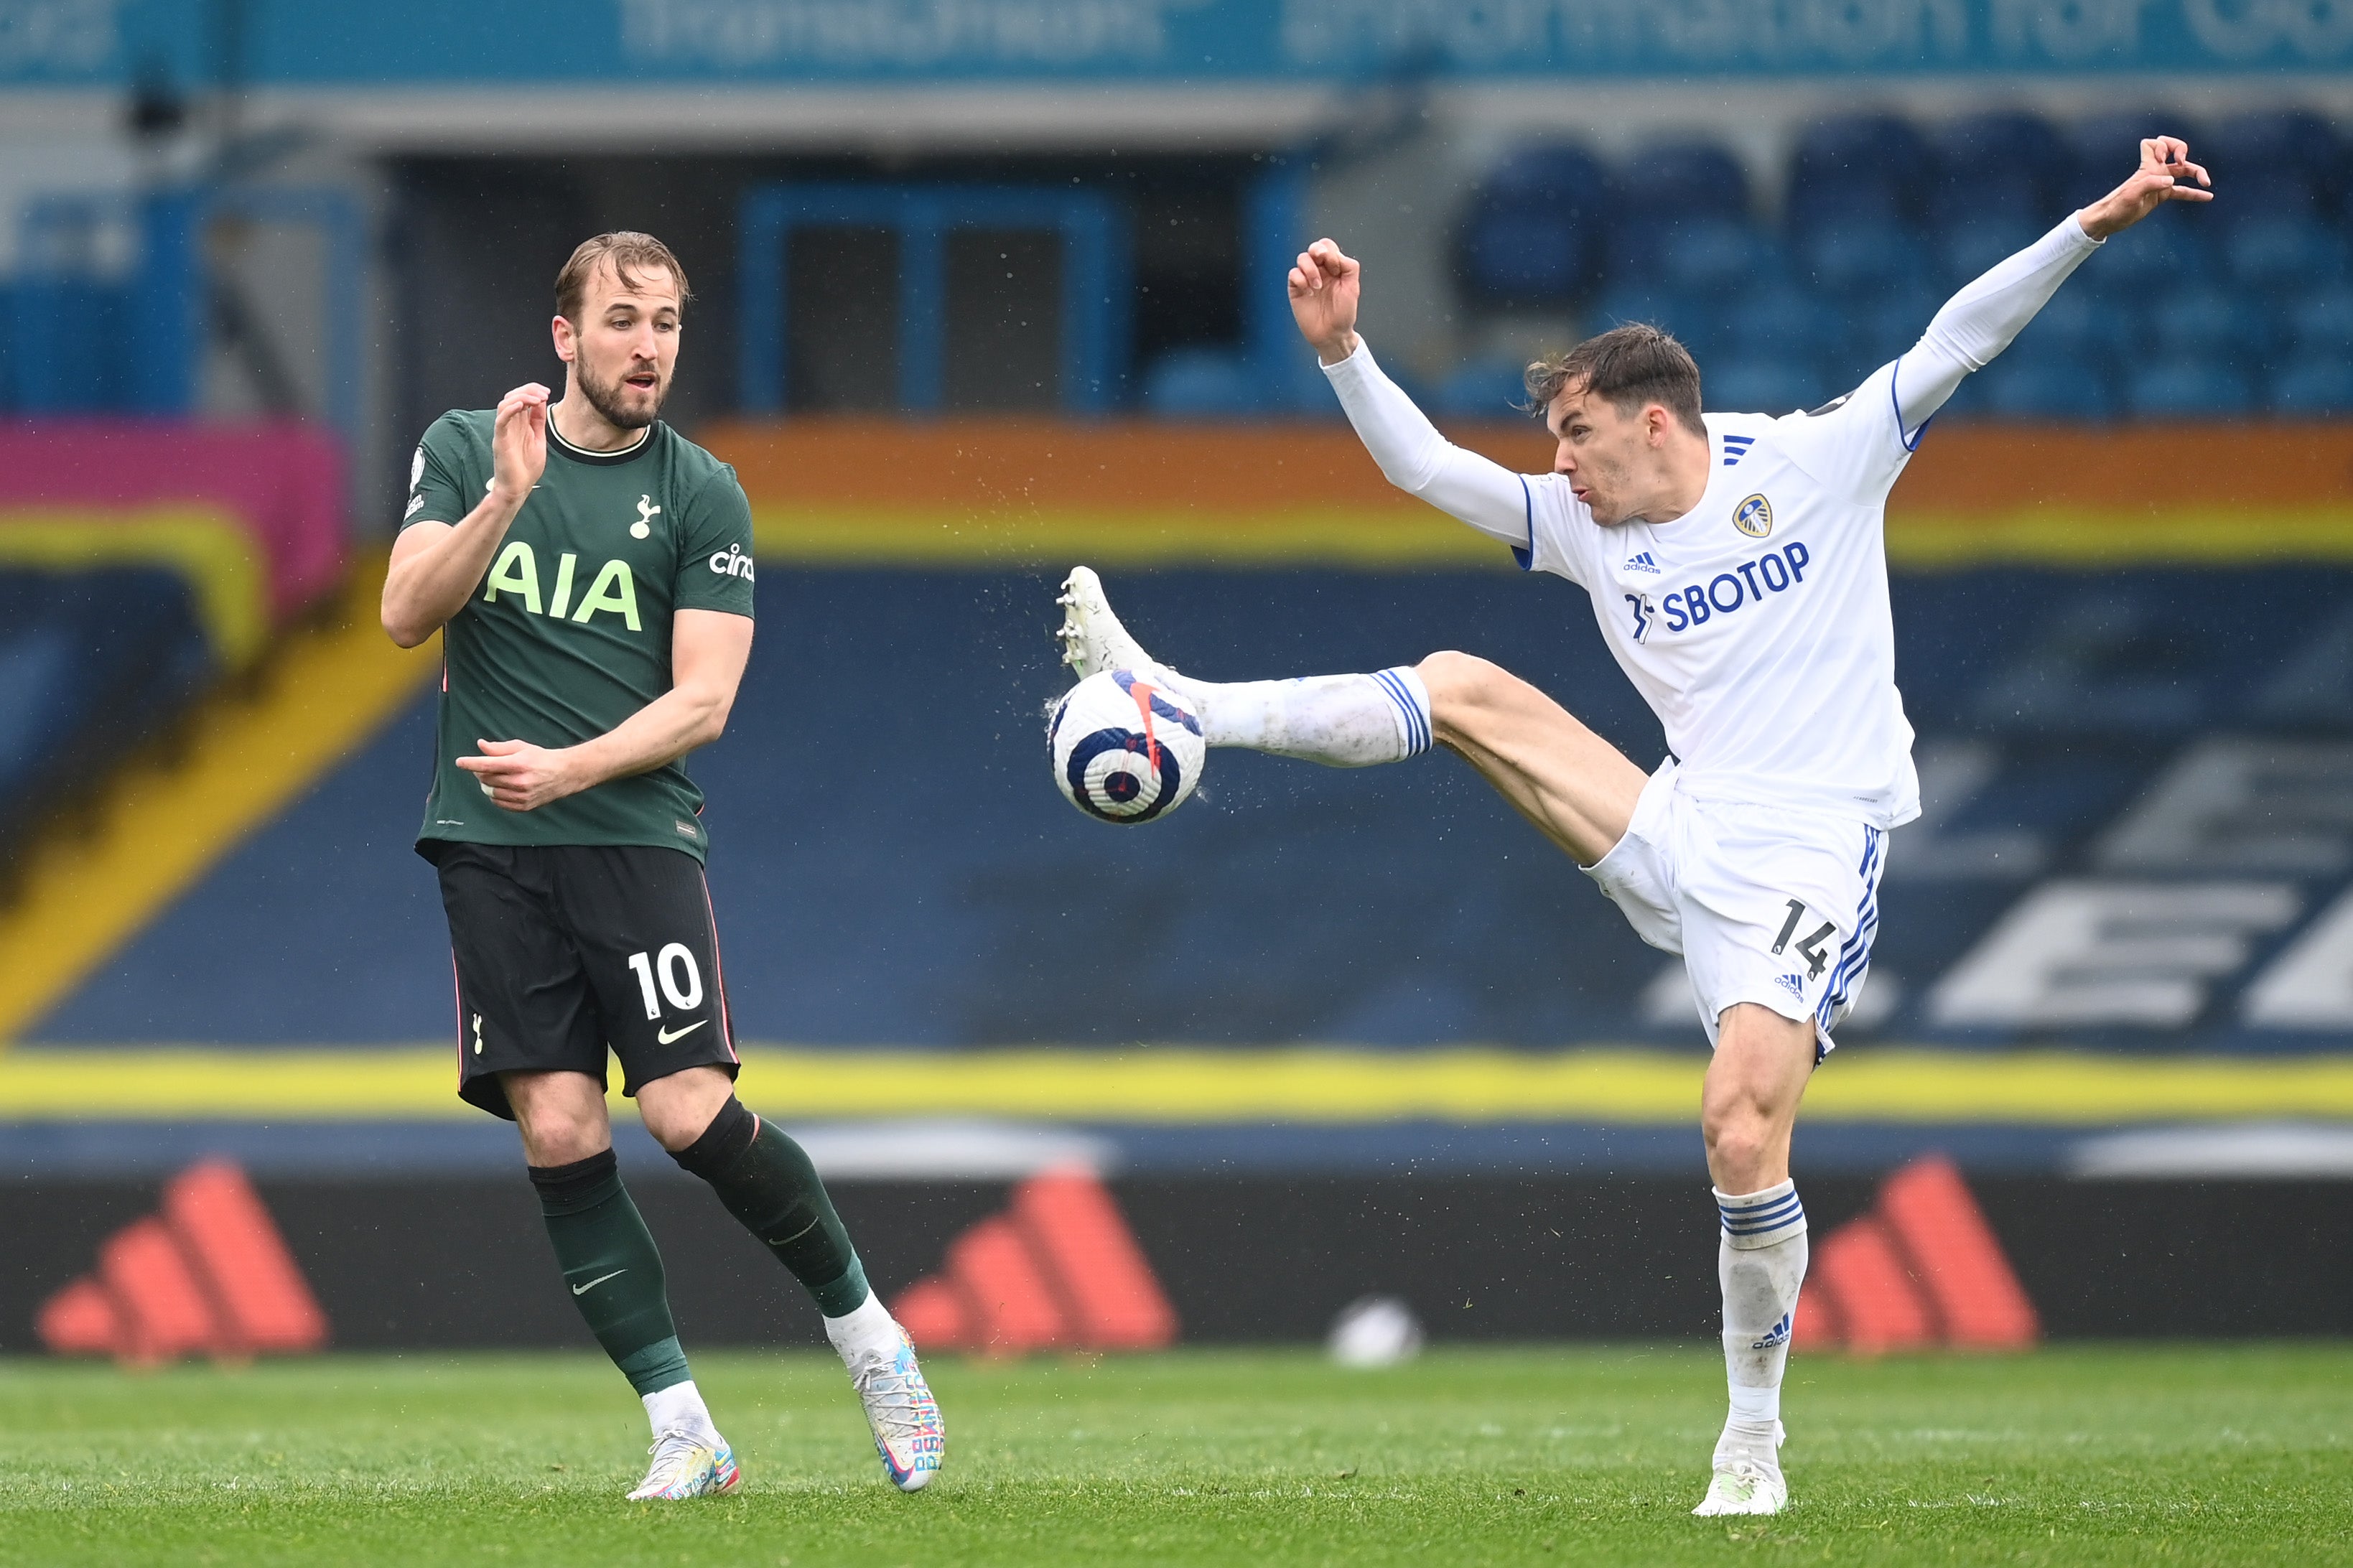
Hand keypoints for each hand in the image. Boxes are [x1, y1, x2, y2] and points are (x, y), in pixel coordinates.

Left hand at [455, 738, 584, 811]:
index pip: (487, 764)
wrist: (565, 774)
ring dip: (488, 785)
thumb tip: (480, 745)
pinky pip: (500, 803)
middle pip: (486, 779)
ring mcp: (522, 796)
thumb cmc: (541, 758)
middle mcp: (519, 781)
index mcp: (518, 764)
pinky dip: (495, 796)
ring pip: (491, 792)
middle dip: (481, 773)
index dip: (470, 763)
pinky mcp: (524, 806)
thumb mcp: (521, 747)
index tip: (460, 762)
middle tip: (485, 768)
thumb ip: (499, 748)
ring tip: (495, 778)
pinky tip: (501, 789)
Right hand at [489, 384, 549, 509]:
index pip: (522, 399)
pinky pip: (501, 420)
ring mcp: (504, 431)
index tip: (547, 392)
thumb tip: (542, 402)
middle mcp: (510, 425)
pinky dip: (509, 410)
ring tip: (537, 399)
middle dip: (528, 390)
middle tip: (543, 393)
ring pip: (505, 404)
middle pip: (513, 397)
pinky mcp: (500, 440)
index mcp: (520, 424)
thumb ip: (538, 422)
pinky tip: (522, 406)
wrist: (518, 488)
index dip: (532, 391)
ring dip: (521, 397)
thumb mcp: (538, 439)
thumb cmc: (527, 467)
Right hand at [1288, 238, 1361, 364]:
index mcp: (1334, 268)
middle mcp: (1320, 271)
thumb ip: (1349, 266)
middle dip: (1318, 250)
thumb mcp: (1353, 287)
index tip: (1337, 270)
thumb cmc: (1344, 314)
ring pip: (1302, 258)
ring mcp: (1307, 279)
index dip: (1331, 252)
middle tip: (1322, 260)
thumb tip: (1336, 255)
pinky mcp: (1296, 289)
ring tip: (1317, 286)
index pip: (1328, 247)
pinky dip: (1300, 279)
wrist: (1332, 334)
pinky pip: (1293, 274)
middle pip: (1314, 248)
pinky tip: (1308, 293)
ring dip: (1310, 269)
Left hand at [2077, 137, 2212, 240]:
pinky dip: (2194, 193)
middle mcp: (2155, 171)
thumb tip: (2171, 180)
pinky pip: (2182, 191)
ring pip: (2183, 171)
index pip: (2154, 143)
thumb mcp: (2131, 195)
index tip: (2163, 159)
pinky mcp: (2161, 195)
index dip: (2162, 146)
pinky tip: (2207, 197)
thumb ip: (2150, 184)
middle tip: (2181, 162)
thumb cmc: (2116, 207)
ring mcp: (2160, 182)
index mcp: (2147, 167)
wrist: (2109, 221)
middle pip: (2174, 151)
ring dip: (2196, 172)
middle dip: (2182, 149)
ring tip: (2206, 182)